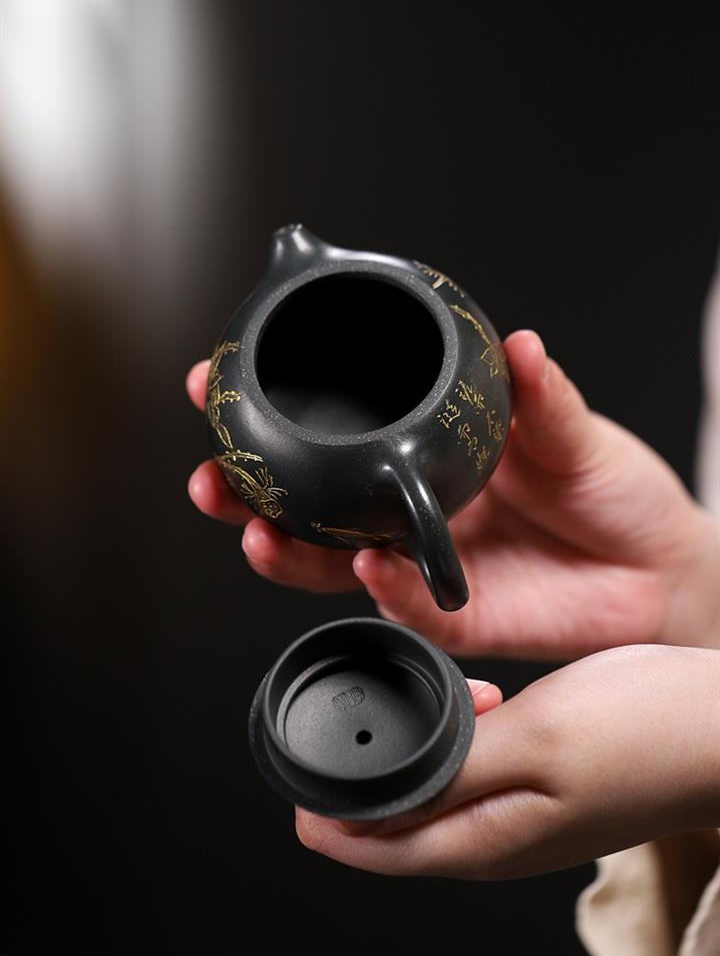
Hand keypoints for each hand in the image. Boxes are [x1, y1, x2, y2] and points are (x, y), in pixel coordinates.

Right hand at [186, 330, 719, 660]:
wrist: (660, 569)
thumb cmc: (612, 491)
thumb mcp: (574, 429)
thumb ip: (543, 395)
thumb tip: (521, 343)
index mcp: (423, 457)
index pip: (333, 437)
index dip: (272, 415)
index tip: (220, 382)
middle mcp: (408, 510)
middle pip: (307, 508)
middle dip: (247, 495)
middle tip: (213, 477)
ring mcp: (424, 561)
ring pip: (332, 566)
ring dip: (287, 553)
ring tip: (260, 530)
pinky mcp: (453, 612)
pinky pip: (404, 602)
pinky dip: (382, 585)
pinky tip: (368, 564)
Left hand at [296, 644, 719, 880]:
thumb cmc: (648, 734)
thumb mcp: (533, 740)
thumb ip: (446, 768)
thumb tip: (367, 796)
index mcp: (481, 842)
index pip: (366, 848)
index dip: (319, 806)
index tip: (295, 753)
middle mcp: (493, 840)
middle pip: (388, 825)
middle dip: (355, 773)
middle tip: (352, 709)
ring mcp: (518, 817)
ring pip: (428, 793)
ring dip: (406, 749)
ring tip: (414, 695)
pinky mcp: (539, 788)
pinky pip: (469, 772)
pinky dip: (451, 737)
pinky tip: (475, 698)